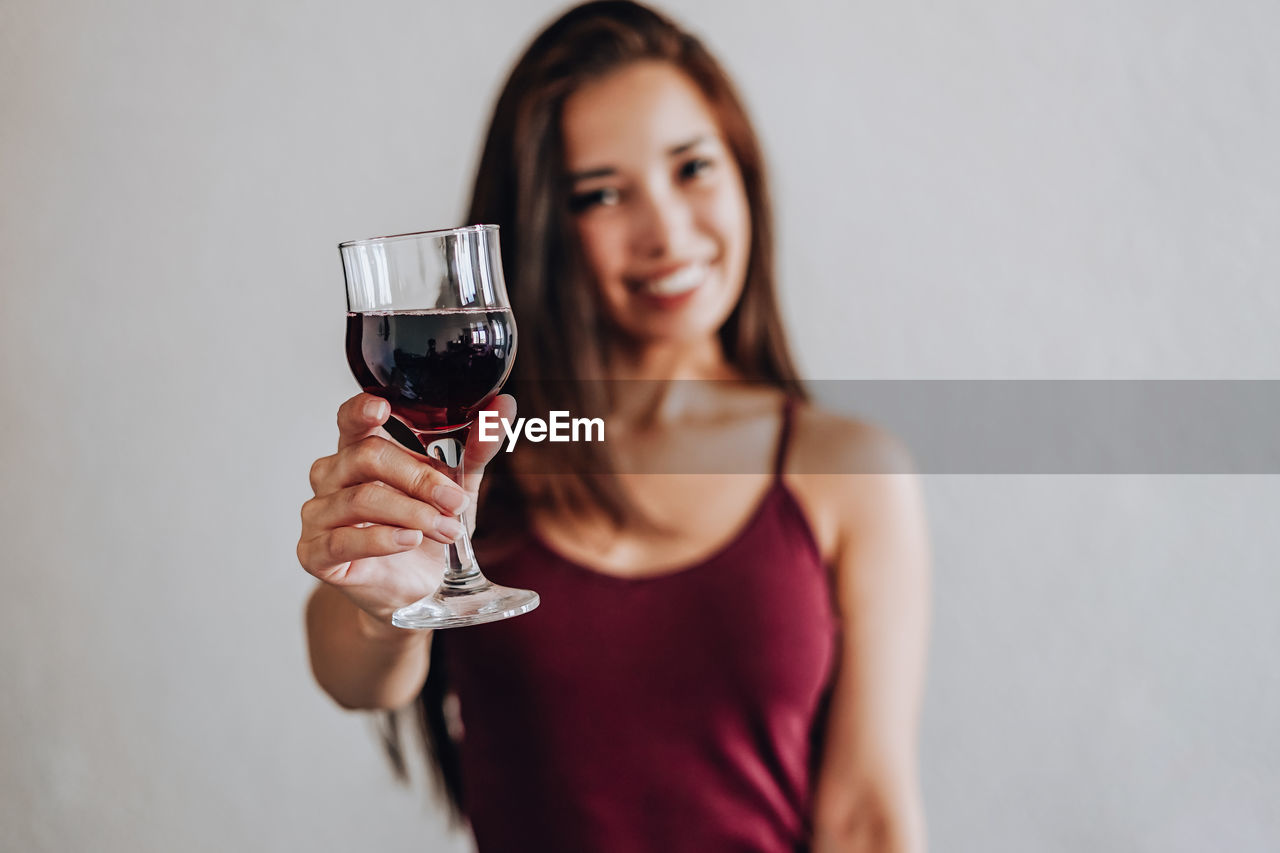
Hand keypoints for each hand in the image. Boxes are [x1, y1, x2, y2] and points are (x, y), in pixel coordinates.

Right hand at [297, 392, 516, 625]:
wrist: (417, 589)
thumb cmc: (427, 531)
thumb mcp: (458, 486)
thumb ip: (477, 448)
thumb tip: (504, 405)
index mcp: (359, 452)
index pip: (350, 420)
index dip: (361, 410)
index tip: (382, 408)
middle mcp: (331, 477)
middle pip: (367, 456)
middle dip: (419, 478)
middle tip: (454, 502)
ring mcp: (318, 514)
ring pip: (361, 498)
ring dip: (413, 513)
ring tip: (446, 530)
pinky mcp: (315, 553)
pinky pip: (344, 540)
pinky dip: (383, 538)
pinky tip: (410, 540)